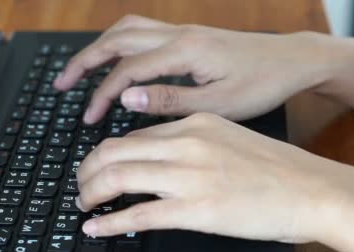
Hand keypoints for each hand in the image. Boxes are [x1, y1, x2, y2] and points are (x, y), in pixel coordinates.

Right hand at [54, 15, 331, 123]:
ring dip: (99, 48)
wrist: (292, 61)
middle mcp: (179, 35)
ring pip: (128, 30)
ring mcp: (184, 32)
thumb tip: (128, 98)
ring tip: (79, 70)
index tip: (88, 118)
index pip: (127, 71)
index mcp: (184, 52)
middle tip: (61, 84)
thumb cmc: (263, 84)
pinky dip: (120, 44)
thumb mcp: (220, 103)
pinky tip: (116, 60)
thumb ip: (172, 101)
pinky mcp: (190, 36)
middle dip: (85, 62)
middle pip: (117, 40)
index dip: (103, 94)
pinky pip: (144, 32)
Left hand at [75, 113, 348, 242]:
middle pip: (115, 150)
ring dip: (90, 193)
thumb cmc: (283, 170)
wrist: (315, 190)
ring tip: (83, 206)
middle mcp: (188, 143)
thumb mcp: (234, 140)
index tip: (100, 166)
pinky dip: (109, 221)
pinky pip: (138, 214)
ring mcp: (191, 175)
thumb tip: (168, 160)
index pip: (136, 134)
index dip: (109, 153)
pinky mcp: (197, 210)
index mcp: (198, 123)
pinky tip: (96, 228)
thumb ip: (199, 145)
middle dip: (88, 170)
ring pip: (118, 177)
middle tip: (81, 186)